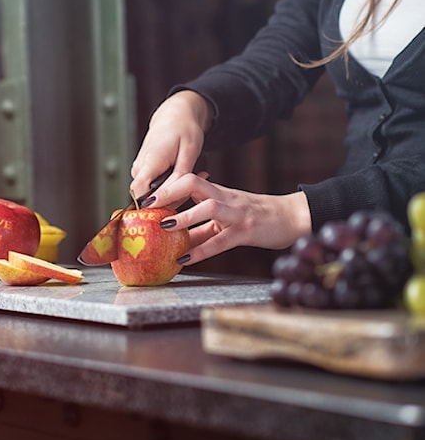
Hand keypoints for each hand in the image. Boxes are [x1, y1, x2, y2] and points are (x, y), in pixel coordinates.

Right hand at [130, 90, 213, 198]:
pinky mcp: (143, 170)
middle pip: (147, 197)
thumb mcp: (189, 153)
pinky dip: (169, 185)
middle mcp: (140, 167)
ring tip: (193, 176)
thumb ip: (179, 177)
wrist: (175, 115)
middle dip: (170, 199)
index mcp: (150, 161)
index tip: (170, 210)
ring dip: (172, 192)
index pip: (138, 192)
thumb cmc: (183, 129)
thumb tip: (170, 197)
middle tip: (194, 188)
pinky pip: (153, 186)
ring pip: (151, 193)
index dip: (151, 205)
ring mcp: (139, 169)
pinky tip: (183, 175)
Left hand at [144, 172, 312, 264]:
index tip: (146, 196)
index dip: (167, 186)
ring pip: (208, 208)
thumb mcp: (228, 216)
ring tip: (163, 227)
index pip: (189, 180)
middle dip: (169, 192)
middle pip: (194, 183)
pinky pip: (221, 240)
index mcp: (219, 193)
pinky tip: (184, 259)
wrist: (294, 218)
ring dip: (184, 217)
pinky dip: (202, 250)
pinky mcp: (247, 232)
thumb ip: (203, 223)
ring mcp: (237, 214)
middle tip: (148, 204)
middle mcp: (225, 199)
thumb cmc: (258, 217)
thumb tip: (175, 236)